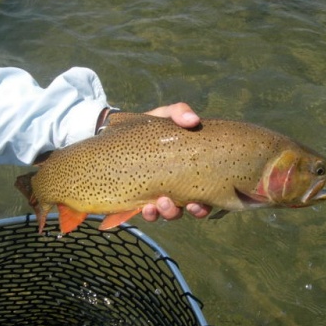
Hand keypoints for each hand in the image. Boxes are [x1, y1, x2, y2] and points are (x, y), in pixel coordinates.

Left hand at [141, 103, 211, 221]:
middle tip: (188, 204)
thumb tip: (193, 120)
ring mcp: (160, 193)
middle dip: (193, 210)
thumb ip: (179, 112)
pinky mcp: (141, 197)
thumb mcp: (165, 115)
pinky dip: (150, 214)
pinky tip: (146, 208)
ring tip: (162, 204)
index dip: (207, 203)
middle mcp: (179, 185)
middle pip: (193, 207)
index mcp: (190, 169)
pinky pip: (149, 213)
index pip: (207, 191)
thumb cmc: (148, 125)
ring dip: (169, 212)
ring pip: (171, 213)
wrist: (118, 132)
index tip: (202, 201)